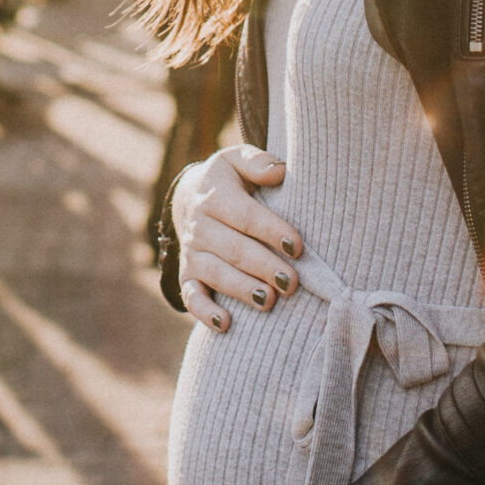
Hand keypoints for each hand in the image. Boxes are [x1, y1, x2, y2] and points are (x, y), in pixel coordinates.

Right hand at [171, 145, 303, 331]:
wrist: (189, 198)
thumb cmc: (228, 180)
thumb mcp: (237, 160)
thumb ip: (257, 162)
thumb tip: (278, 172)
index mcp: (215, 195)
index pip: (245, 215)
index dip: (270, 231)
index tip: (296, 246)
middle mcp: (200, 225)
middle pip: (233, 249)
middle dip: (263, 267)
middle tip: (291, 282)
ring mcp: (192, 252)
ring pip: (215, 273)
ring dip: (241, 289)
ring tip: (267, 300)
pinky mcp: (188, 275)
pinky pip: (191, 296)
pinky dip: (205, 312)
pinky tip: (226, 324)